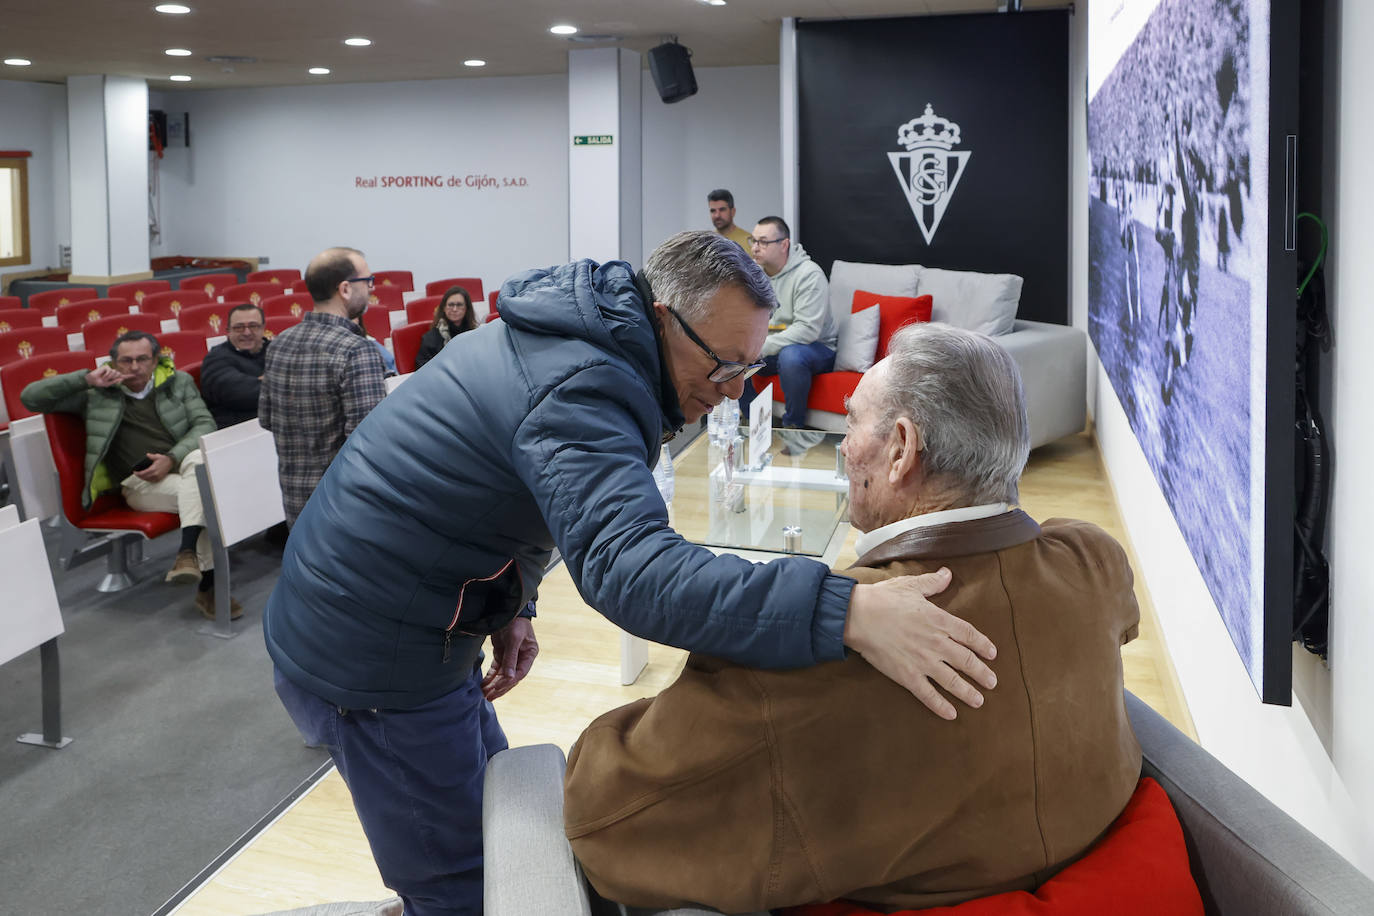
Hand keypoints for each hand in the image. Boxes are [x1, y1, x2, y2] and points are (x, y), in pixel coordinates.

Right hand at [86, 364, 130, 387]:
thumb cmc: (99, 382)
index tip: (135, 375)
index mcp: (114, 377)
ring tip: (104, 378)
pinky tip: (102, 375)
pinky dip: (106, 375)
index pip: (122, 376)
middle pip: (119, 374)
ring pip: (115, 373)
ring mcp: (110, 369)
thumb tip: (121, 379)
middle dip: (113, 378)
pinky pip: (110, 372)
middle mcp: (113, 372)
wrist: (92, 380)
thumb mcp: (108, 384)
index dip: (129, 376)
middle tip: (106, 379)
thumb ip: (115, 381)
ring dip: (109, 377)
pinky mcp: (107, 367)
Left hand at [134, 453, 172, 482]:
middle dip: (139, 476)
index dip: (137, 473)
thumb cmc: (163, 459)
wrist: (171, 462)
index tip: (134, 471)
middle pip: (144, 477)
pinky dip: (147, 479)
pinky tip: (145, 477)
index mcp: (153, 469)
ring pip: (147, 479)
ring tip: (139, 475)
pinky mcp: (159, 478)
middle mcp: (155, 474)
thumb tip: (147, 455)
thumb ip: (151, 456)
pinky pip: (152, 481)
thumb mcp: (157, 456)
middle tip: (136, 473)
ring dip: (143, 478)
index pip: (143, 473)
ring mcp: (158, 477)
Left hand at [481, 616, 537, 701]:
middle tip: (489, 697)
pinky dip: (490, 677)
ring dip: (494, 685)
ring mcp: (511, 657)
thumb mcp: (514, 638)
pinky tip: (484, 685)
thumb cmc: (515, 622)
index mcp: (529, 654)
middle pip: (511, 677)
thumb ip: (511, 657)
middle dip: (500, 688)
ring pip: (503, 675)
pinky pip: (496, 669)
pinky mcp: (501, 654)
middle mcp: (522, 658)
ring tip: (484, 695)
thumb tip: (510, 677)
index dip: (509, 681)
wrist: (507, 609)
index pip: (520, 673)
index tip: (498, 687)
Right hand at [844, 568, 996, 720]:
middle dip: (982, 673)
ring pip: (953, 680)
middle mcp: (937, 643)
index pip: (969, 635)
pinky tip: (951, 714)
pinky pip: (928, 694)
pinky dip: (941, 706)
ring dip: (968, 692)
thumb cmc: (883, 599)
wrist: (860, 616)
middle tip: (992, 682)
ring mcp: (923, 661)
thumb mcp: (911, 586)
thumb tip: (948, 573)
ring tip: (979, 701)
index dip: (983, 645)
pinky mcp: (907, 675)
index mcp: (939, 620)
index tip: (992, 653)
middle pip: (966, 661)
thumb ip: (932, 583)